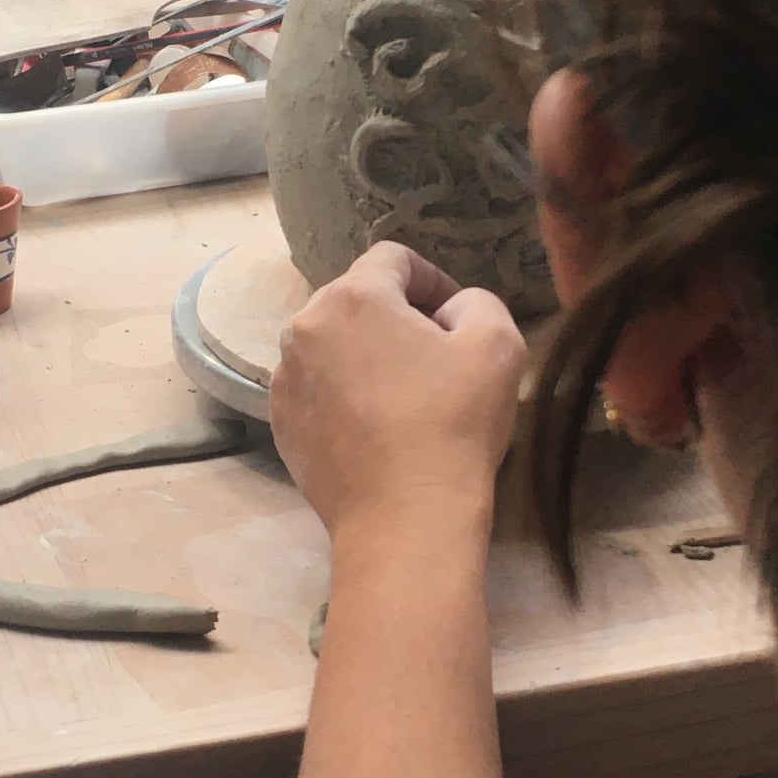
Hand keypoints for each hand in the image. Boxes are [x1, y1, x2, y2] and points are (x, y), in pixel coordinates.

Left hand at [271, 242, 525, 537]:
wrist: (404, 519)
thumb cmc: (453, 425)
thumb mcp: (497, 344)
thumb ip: (477, 302)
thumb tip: (449, 310)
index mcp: (354, 297)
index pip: (393, 258)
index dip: (434, 280)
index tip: (456, 320)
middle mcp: (305, 327)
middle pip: (356, 299)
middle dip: (397, 317)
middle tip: (435, 359)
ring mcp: (285, 378)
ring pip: (332, 344)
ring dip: (367, 355)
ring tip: (403, 396)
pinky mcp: (280, 423)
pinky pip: (316, 388)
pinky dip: (343, 394)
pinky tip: (375, 429)